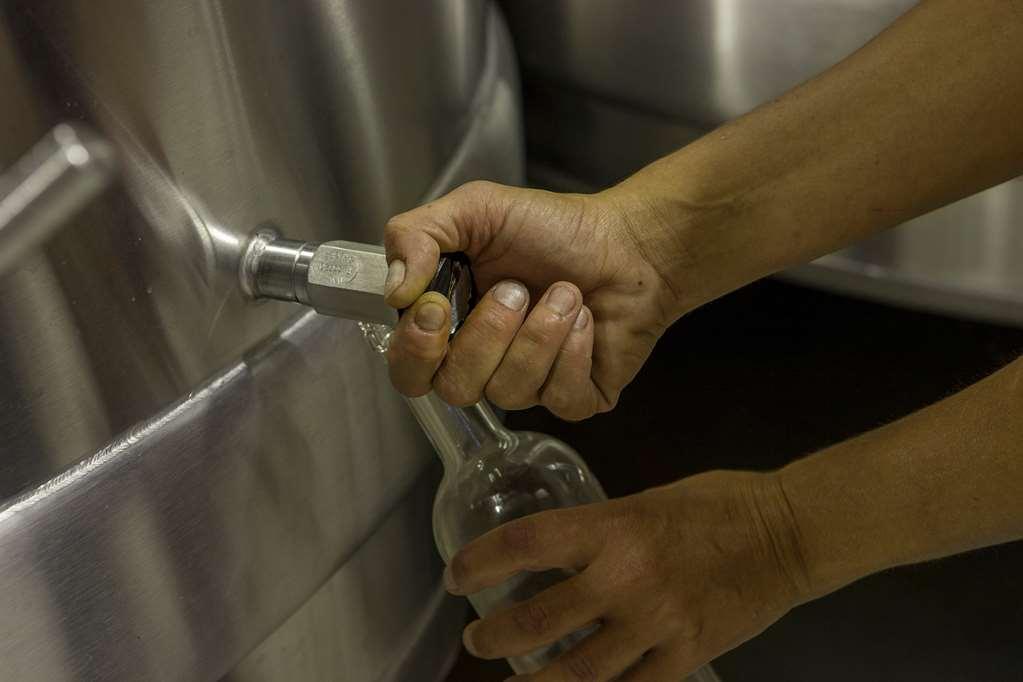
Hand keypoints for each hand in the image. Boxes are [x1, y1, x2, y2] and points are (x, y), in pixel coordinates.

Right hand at [383, 181, 679, 419]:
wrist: (628, 241)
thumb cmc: (554, 228)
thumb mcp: (476, 209)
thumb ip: (418, 234)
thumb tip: (394, 291)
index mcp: (449, 324)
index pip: (408, 368)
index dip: (416, 348)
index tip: (436, 306)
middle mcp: (483, 361)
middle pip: (454, 388)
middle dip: (486, 336)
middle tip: (517, 290)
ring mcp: (528, 384)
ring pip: (509, 390)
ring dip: (540, 332)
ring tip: (565, 292)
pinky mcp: (573, 398)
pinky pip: (558, 397)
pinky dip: (574, 350)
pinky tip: (586, 318)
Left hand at [443, 471, 810, 680]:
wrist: (788, 533)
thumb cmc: (716, 504)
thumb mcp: (645, 500)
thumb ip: (602, 532)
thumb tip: (558, 554)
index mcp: (613, 525)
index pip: (526, 544)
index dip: (480, 563)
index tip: (457, 575)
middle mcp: (626, 577)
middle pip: (539, 620)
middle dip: (495, 636)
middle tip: (477, 638)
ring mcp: (657, 623)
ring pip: (576, 672)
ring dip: (532, 680)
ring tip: (511, 680)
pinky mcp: (686, 655)